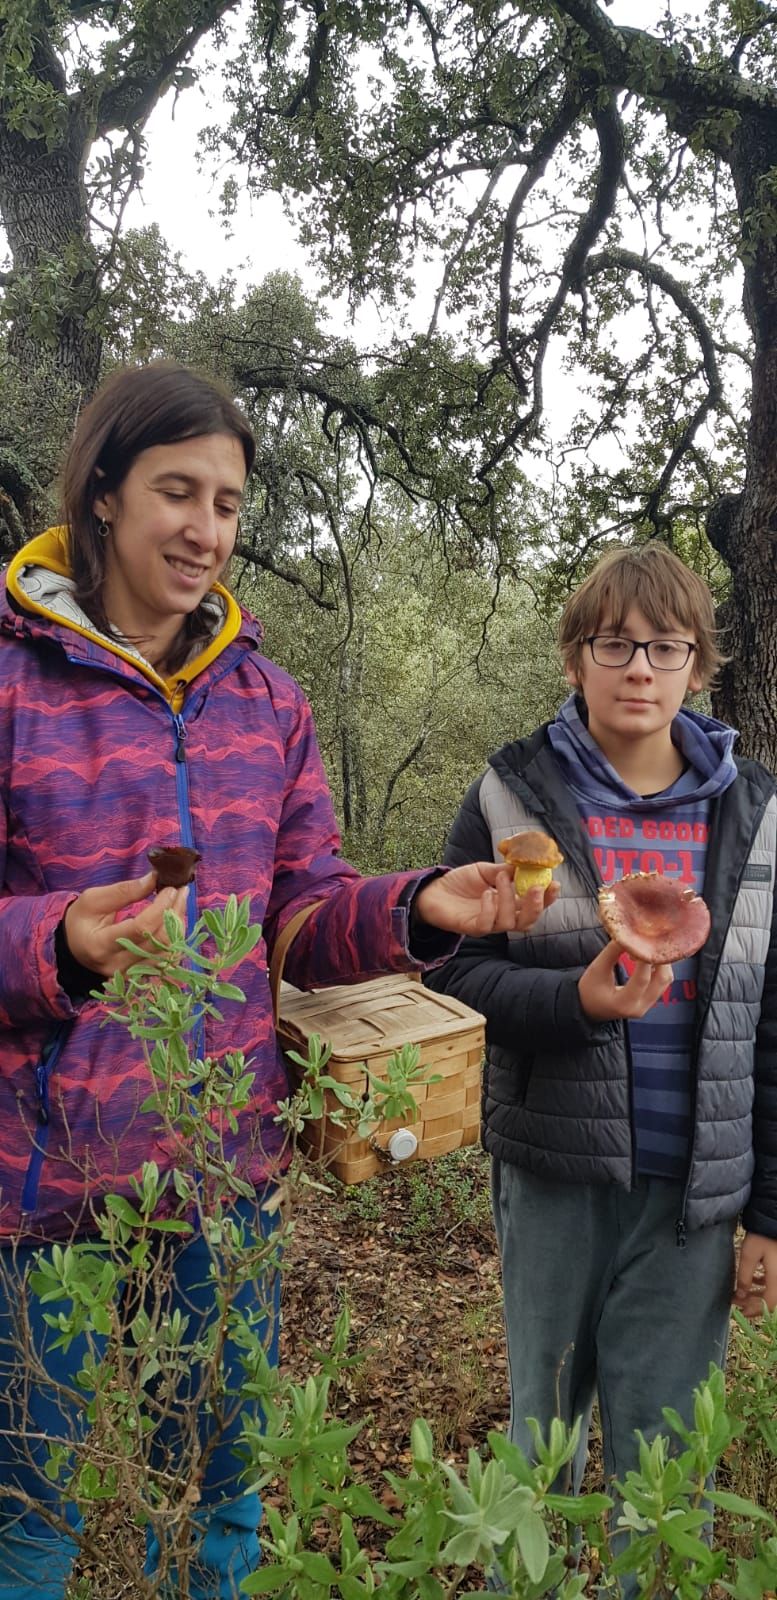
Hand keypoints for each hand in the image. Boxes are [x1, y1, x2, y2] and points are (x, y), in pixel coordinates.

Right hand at [63, 871, 189, 977]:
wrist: (73, 949)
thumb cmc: (80, 921)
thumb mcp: (93, 900)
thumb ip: (124, 891)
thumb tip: (154, 879)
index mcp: (100, 945)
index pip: (140, 928)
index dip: (160, 907)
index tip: (170, 889)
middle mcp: (117, 965)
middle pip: (159, 942)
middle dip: (174, 913)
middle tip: (180, 891)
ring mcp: (131, 975)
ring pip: (168, 953)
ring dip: (179, 926)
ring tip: (179, 903)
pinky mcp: (140, 976)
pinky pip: (167, 959)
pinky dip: (175, 939)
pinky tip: (175, 920)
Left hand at [414, 862, 558, 936]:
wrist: (434, 889)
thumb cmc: (461, 882)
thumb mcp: (485, 870)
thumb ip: (504, 870)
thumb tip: (526, 864)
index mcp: (509, 902)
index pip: (534, 905)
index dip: (547, 897)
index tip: (554, 883)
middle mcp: (502, 917)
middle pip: (528, 921)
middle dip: (536, 906)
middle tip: (536, 888)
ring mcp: (488, 924)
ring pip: (509, 923)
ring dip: (509, 899)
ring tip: (500, 879)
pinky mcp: (472, 928)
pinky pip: (487, 924)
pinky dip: (490, 908)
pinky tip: (486, 893)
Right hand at [578, 940, 672, 1021]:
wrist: (589, 1008)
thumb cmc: (589, 990)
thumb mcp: (597, 969)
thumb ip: (613, 951)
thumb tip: (628, 933)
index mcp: (624, 1003)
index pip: (642, 979)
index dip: (645, 957)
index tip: (642, 939)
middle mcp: (640, 1007)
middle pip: (662, 979)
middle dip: (659, 958)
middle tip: (649, 940)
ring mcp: (647, 1005)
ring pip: (665, 979)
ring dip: (660, 961)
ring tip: (645, 948)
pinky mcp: (650, 1000)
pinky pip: (662, 981)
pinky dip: (658, 967)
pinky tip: (646, 956)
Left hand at [733, 1231, 776, 1317]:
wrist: (773, 1220)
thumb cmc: (762, 1236)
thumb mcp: (749, 1255)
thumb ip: (744, 1277)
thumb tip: (740, 1296)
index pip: (769, 1304)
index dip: (755, 1310)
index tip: (740, 1311)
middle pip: (771, 1300)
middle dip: (753, 1303)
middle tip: (737, 1300)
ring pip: (772, 1291)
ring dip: (757, 1294)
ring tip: (741, 1291)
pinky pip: (774, 1282)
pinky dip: (763, 1284)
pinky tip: (752, 1279)